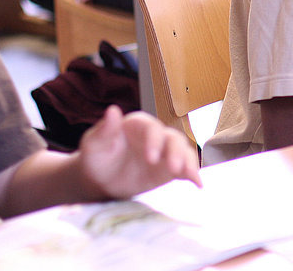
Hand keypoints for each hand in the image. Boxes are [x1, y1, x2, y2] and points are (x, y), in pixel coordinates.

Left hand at [76, 106, 200, 198]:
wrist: (101, 179)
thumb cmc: (97, 157)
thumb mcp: (94, 145)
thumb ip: (104, 130)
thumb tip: (113, 110)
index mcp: (138, 125)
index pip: (152, 128)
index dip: (154, 141)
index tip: (151, 157)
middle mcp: (156, 135)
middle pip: (172, 138)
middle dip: (175, 152)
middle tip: (173, 168)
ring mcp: (165, 152)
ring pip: (183, 151)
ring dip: (188, 162)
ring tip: (189, 175)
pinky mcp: (170, 168)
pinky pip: (185, 168)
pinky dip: (193, 174)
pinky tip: (198, 184)